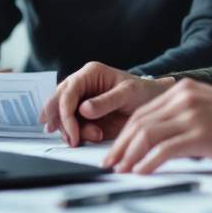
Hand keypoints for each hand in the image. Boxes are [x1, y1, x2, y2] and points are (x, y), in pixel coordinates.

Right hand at [38, 62, 173, 146]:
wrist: (153, 104)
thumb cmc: (143, 92)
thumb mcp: (128, 93)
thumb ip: (106, 101)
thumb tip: (83, 109)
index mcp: (90, 74)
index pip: (68, 92)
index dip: (65, 113)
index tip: (73, 132)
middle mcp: (82, 86)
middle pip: (57, 103)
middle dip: (61, 123)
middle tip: (72, 139)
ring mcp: (81, 102)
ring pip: (62, 117)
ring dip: (73, 131)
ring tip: (96, 135)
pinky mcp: (85, 117)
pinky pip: (72, 128)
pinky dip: (78, 136)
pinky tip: (94, 136)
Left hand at [102, 78, 211, 173]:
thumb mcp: (208, 109)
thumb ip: (183, 116)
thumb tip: (158, 140)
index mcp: (184, 90)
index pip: (143, 111)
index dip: (125, 133)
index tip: (116, 151)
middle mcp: (184, 97)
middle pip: (140, 122)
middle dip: (121, 145)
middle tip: (111, 163)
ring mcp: (193, 115)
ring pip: (148, 135)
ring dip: (131, 155)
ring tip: (122, 170)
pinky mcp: (202, 134)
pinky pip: (166, 149)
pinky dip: (149, 162)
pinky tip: (142, 172)